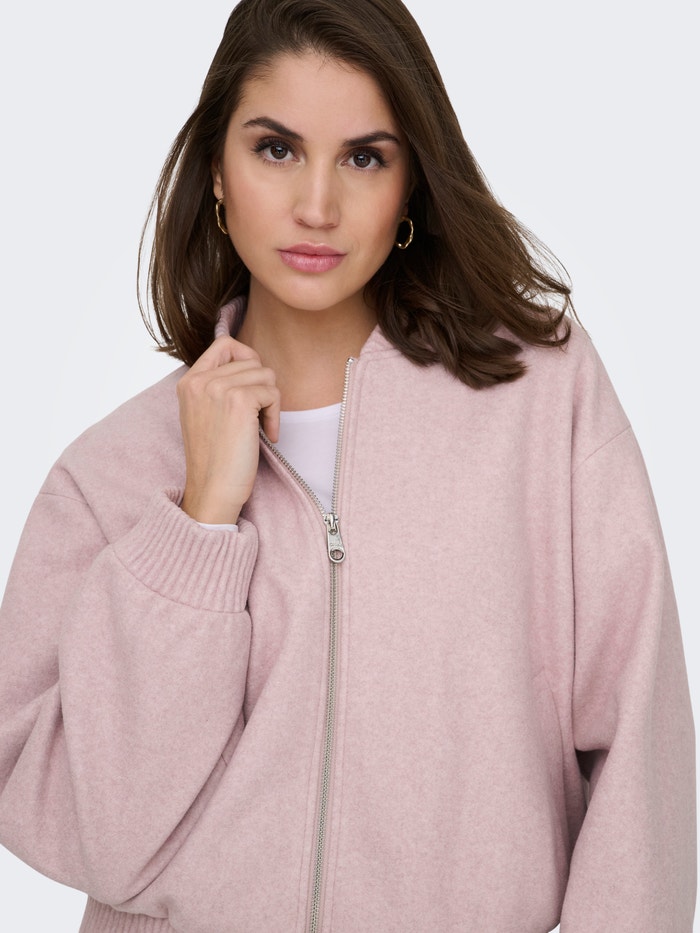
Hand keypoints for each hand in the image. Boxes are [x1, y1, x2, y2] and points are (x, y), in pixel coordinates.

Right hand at [177, 335, 279, 523]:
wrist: (213, 490)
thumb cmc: (216, 460)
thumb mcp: (206, 415)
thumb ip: (218, 387)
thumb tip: (253, 365)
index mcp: (189, 382)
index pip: (224, 344)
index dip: (247, 359)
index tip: (253, 386)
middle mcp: (199, 380)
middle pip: (252, 361)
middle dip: (263, 389)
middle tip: (259, 418)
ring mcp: (218, 388)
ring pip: (266, 375)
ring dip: (271, 402)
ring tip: (262, 428)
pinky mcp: (239, 401)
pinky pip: (272, 392)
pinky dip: (275, 415)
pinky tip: (268, 436)